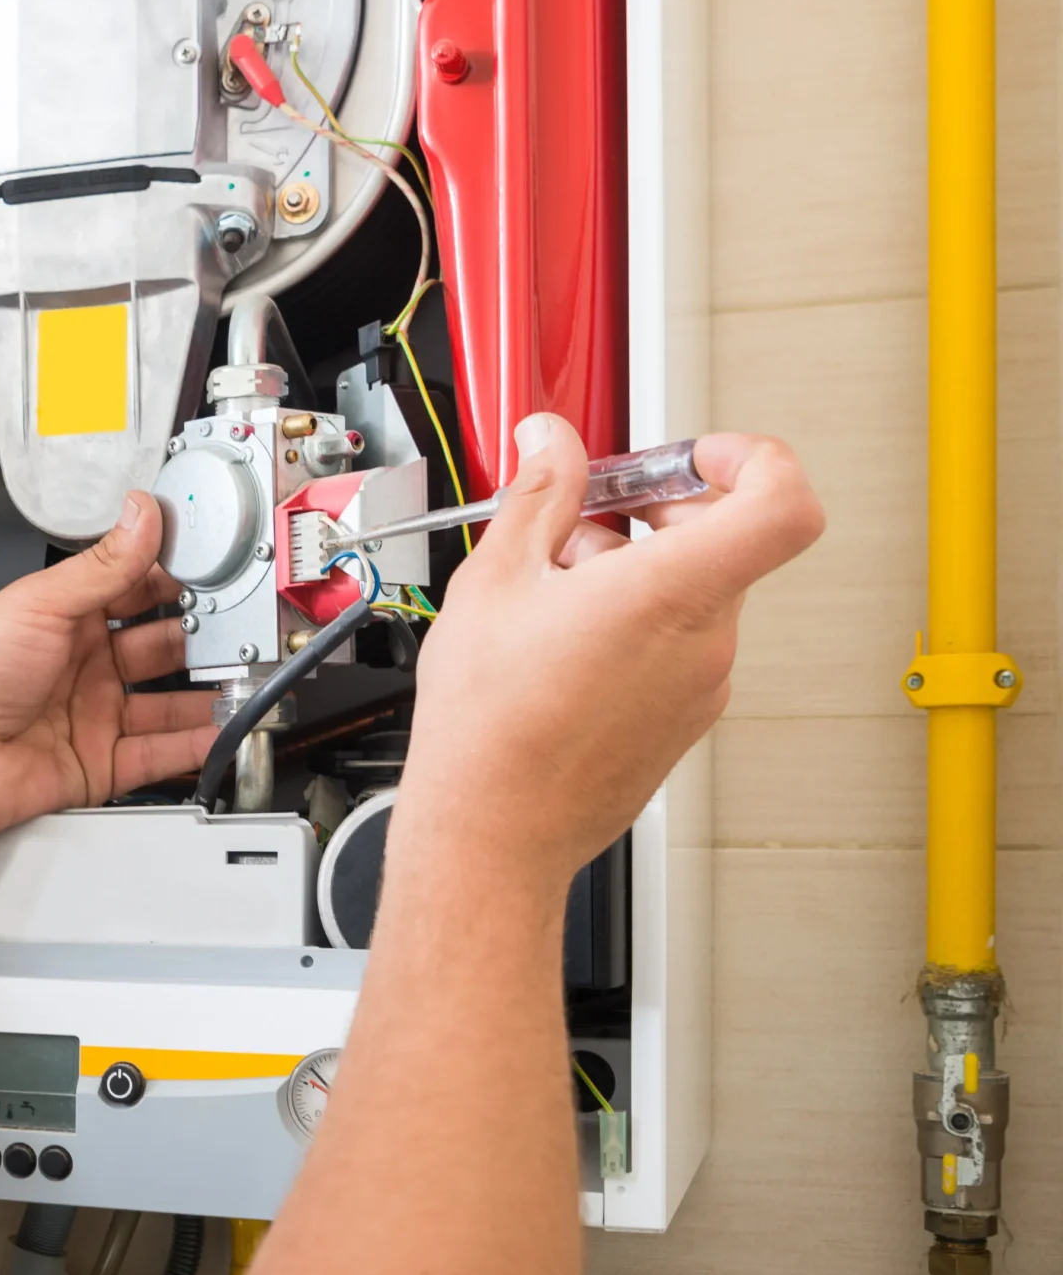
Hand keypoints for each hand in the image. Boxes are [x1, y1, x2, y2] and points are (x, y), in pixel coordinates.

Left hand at [0, 490, 219, 847]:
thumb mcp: (38, 604)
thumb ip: (101, 565)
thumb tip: (141, 514)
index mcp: (63, 617)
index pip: (132, 589)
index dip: (172, 580)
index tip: (212, 570)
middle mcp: (81, 663)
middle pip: (159, 646)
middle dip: (199, 636)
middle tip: (237, 626)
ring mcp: (93, 714)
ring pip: (168, 701)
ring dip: (206, 692)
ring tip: (243, 679)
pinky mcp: (100, 762)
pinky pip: (160, 752)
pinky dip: (196, 743)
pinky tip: (223, 728)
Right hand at [398, 415, 824, 885]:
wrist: (493, 832)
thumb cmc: (492, 729)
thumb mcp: (496, 581)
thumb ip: (539, 495)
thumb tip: (552, 443)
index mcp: (673, 592)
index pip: (782, 500)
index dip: (750, 458)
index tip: (693, 456)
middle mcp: (706, 641)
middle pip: (723, 539)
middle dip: (657, 510)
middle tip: (588, 512)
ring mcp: (702, 686)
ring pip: (693, 593)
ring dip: (634, 570)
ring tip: (551, 588)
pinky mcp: (684, 720)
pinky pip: (678, 645)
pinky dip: (635, 622)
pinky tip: (562, 640)